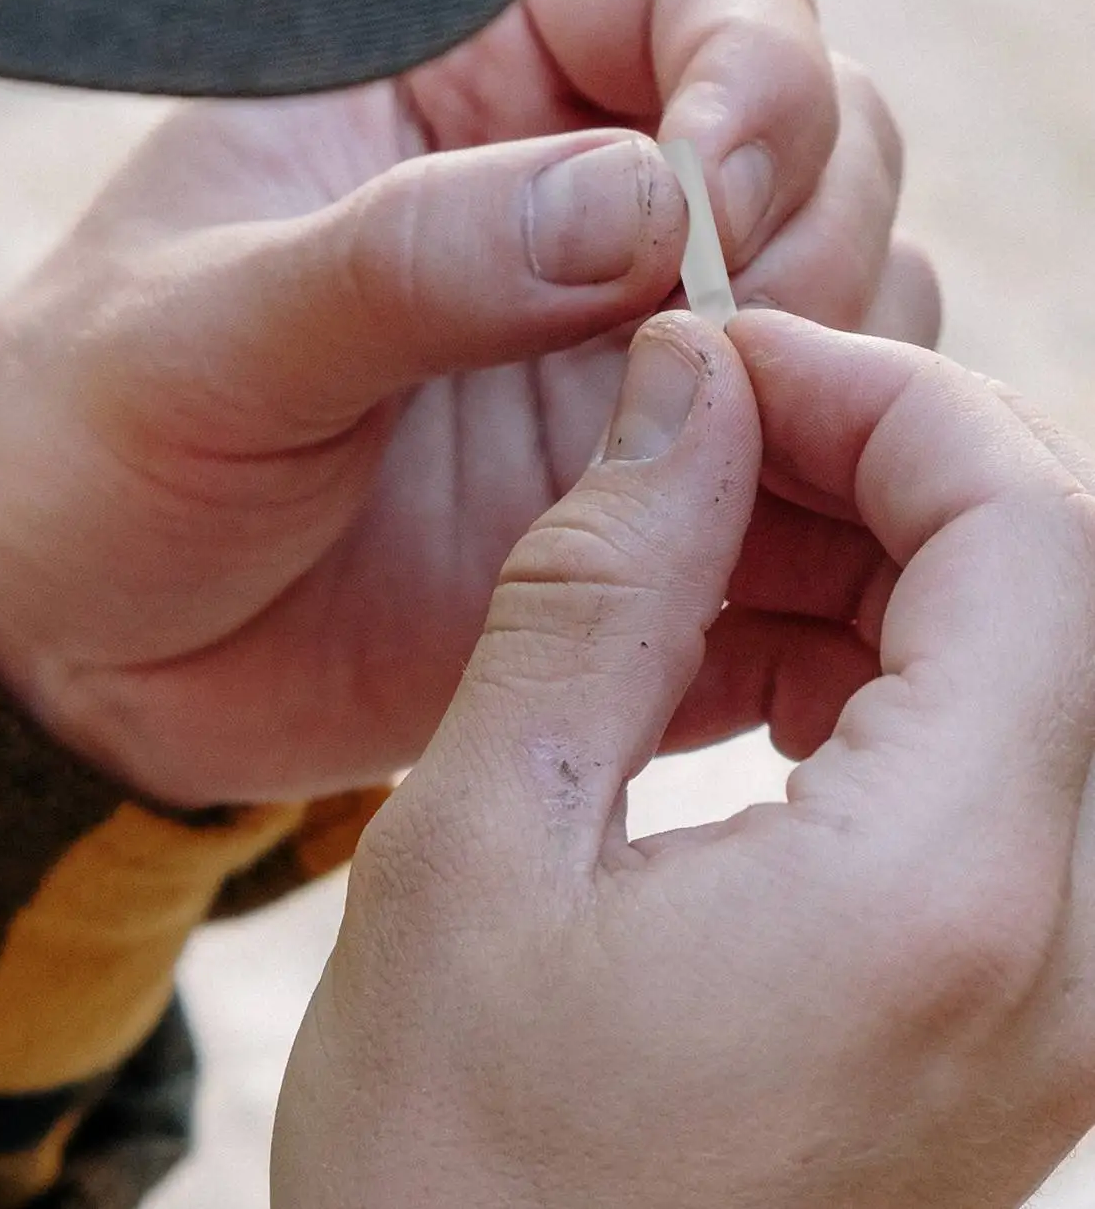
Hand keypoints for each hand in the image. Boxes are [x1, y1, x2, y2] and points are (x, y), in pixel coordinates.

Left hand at [0, 0, 937, 804]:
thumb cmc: (91, 444)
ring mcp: (620, 348)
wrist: (75, 646)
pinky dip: (826, 495)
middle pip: (822, 134)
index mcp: (457, 81)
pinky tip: (737, 555)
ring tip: (708, 457)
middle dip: (808, 226)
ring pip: (849, 293)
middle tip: (713, 346)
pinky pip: (806, 465)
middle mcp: (571, 193)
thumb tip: (651, 201)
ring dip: (834, 361)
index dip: (752, 70)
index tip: (713, 197)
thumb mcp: (205, 335)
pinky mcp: (640, 491)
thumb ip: (409, 259)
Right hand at [274, 309, 1094, 1208]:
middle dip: (882, 457)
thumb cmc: (455, 1166)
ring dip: (881, 556)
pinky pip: (1009, 768)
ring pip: (1045, 664)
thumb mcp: (481, 837)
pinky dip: (887, 666)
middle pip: (1063, 583)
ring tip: (694, 543)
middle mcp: (1069, 956)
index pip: (1035, 526)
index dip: (876, 391)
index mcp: (947, 896)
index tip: (714, 360)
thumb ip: (600, 581)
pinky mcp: (1012, 1019)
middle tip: (694, 434)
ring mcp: (1061, 1000)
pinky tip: (737, 663)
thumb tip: (681, 380)